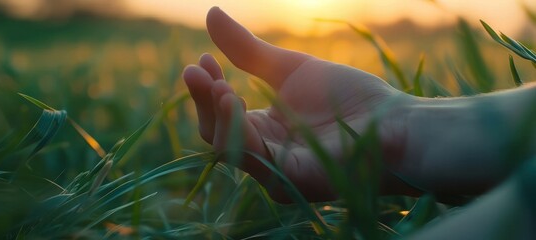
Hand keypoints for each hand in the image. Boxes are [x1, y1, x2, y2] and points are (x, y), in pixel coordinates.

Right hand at [183, 7, 417, 201]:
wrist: (395, 120)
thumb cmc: (349, 97)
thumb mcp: (290, 68)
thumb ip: (249, 51)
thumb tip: (210, 13)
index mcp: (263, 130)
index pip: (221, 113)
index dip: (207, 88)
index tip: (203, 58)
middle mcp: (264, 153)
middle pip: (217, 132)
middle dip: (204, 101)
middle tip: (195, 70)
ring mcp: (276, 170)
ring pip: (229, 148)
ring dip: (216, 114)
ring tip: (216, 82)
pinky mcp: (291, 180)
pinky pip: (254, 158)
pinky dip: (237, 131)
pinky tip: (232, 100)